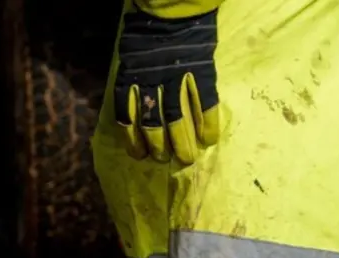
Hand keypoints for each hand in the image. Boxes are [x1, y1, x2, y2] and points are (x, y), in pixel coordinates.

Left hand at [113, 6, 220, 163]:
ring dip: (181, 141)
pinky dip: (208, 121)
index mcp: (129, 78)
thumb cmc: (148, 30)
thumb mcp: (131, 56)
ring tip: (186, 159)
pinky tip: (211, 138)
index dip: (132, 138)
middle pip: (151, 122)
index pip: (127, 116)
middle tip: (164, 160)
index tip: (138, 154)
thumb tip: (134, 102)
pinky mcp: (199, 71)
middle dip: (157, 145)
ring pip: (176, 118)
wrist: (170, 8)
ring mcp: (175, 78)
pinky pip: (205, 101)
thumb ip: (133, 79)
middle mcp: (149, 82)